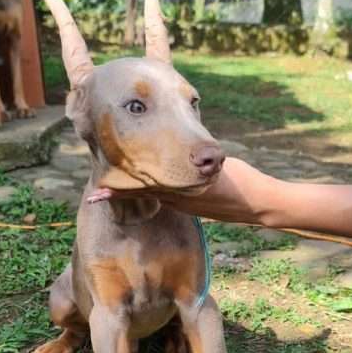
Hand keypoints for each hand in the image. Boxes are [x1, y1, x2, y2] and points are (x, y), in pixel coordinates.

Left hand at [87, 158, 274, 225]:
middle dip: (120, 192)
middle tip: (95, 191)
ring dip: (134, 192)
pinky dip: (154, 191)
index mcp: (179, 192)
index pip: (142, 190)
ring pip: (153, 195)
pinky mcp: (192, 207)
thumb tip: (171, 146)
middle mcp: (177, 201)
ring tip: (110, 190)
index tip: (96, 191)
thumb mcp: (212, 166)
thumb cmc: (238, 181)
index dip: (119, 190)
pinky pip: (166, 198)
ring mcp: (184, 205)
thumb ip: (190, 158)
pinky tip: (147, 187)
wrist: (256, 203)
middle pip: (142, 195)